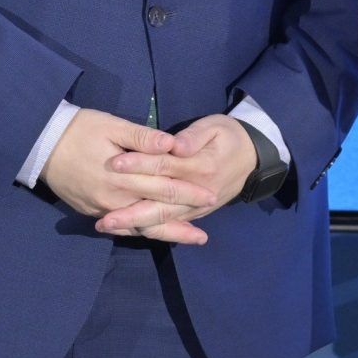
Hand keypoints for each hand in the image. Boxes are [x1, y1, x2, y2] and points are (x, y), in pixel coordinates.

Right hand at [42, 111, 200, 223]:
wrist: (40, 144)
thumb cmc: (79, 129)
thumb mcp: (112, 126)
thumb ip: (143, 137)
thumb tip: (173, 144)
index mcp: (122, 176)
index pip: (163, 186)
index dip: (189, 192)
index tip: (211, 196)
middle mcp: (113, 198)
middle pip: (155, 211)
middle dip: (183, 220)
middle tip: (206, 231)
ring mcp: (102, 209)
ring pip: (139, 225)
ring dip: (166, 233)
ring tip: (191, 240)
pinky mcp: (92, 212)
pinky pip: (121, 227)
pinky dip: (141, 230)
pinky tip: (156, 233)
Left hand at [95, 114, 261, 244]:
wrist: (254, 157)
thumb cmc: (230, 136)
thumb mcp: (215, 127)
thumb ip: (194, 136)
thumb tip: (175, 146)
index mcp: (201, 167)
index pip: (164, 166)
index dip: (139, 164)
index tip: (114, 163)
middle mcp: (197, 193)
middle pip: (159, 204)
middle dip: (130, 212)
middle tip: (103, 218)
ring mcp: (196, 207)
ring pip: (162, 220)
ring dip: (134, 225)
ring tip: (106, 226)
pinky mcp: (195, 213)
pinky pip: (170, 225)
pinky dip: (148, 230)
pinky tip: (127, 231)